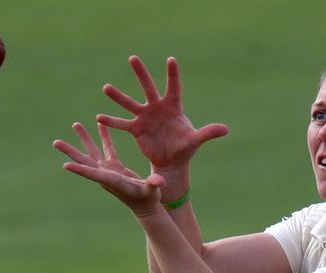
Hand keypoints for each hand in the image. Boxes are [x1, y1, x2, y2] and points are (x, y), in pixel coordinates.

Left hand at [53, 122, 165, 218]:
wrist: (145, 205)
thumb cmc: (149, 199)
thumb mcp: (152, 191)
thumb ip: (153, 184)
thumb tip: (159, 181)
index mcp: (112, 181)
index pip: (94, 175)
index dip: (81, 170)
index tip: (66, 165)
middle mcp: (106, 175)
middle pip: (85, 161)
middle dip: (71, 152)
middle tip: (56, 143)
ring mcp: (109, 170)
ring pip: (93, 152)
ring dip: (84, 139)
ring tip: (76, 125)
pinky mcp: (114, 167)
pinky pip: (107, 148)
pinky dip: (103, 137)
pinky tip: (99, 125)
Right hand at [96, 56, 228, 171]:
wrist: (171, 161)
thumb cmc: (185, 148)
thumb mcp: (196, 141)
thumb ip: (208, 133)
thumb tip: (225, 130)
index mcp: (173, 107)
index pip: (173, 87)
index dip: (173, 74)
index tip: (171, 59)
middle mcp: (157, 108)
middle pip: (148, 87)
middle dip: (141, 73)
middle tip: (133, 57)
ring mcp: (145, 118)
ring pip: (130, 103)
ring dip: (118, 96)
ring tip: (106, 87)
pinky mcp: (137, 130)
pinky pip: (122, 124)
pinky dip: (112, 121)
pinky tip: (99, 117)